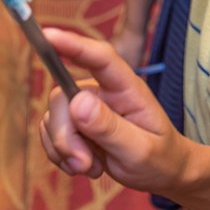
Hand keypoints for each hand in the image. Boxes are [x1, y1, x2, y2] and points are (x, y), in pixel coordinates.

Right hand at [39, 28, 187, 191]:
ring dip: (64, 150)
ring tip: (93, 167)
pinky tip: (84, 166)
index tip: (49, 35)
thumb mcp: (140, 149)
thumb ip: (110, 127)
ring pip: (52, 118)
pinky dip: (60, 155)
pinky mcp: (74, 123)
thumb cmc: (159, 157)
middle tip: (85, 164)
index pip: (100, 58)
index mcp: (127, 87)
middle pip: (62, 97)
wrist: (161, 174)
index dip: (73, 44)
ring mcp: (86, 106)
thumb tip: (78, 102)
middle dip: (65, 136)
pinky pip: (49, 134)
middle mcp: (103, 91)